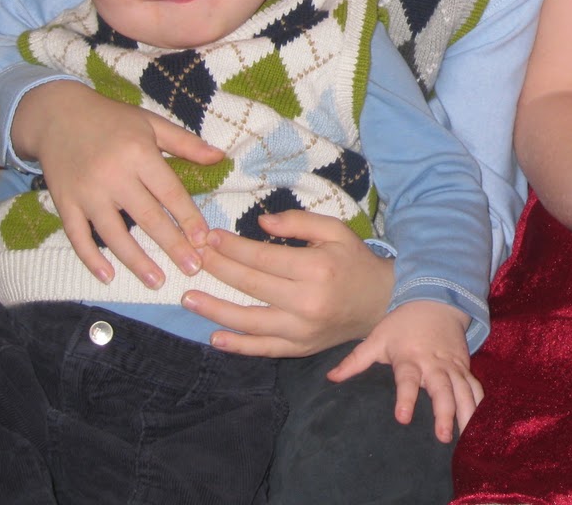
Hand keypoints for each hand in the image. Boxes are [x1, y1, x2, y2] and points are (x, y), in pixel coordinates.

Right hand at [12, 81, 221, 287]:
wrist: (56, 115)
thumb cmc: (112, 119)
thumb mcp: (151, 122)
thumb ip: (185, 143)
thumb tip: (220, 157)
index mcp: (139, 154)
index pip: (169, 192)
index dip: (188, 217)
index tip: (204, 240)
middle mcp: (113, 176)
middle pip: (147, 217)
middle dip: (172, 245)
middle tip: (192, 268)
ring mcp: (86, 193)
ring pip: (113, 234)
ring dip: (136, 260)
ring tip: (157, 281)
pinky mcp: (65, 203)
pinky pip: (77, 236)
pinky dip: (91, 258)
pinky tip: (107, 275)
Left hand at [183, 211, 394, 356]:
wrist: (383, 302)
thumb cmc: (356, 262)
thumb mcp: (336, 231)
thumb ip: (299, 222)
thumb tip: (260, 223)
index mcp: (315, 268)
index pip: (262, 257)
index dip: (232, 247)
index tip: (209, 237)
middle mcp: (307, 301)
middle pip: (250, 284)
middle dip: (217, 269)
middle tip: (193, 258)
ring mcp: (302, 329)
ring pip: (249, 321)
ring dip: (215, 310)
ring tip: (189, 299)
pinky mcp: (301, 348)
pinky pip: (263, 349)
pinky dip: (237, 345)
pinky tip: (215, 337)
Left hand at [327, 300, 481, 442]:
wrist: (437, 300)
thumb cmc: (403, 324)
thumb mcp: (378, 338)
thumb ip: (356, 360)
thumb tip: (330, 378)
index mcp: (410, 358)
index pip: (407, 380)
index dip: (406, 398)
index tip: (402, 417)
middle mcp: (434, 364)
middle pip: (442, 389)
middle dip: (445, 412)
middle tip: (443, 436)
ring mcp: (452, 366)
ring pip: (464, 390)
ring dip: (467, 413)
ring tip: (466, 436)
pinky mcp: (465, 367)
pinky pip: (475, 387)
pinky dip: (479, 404)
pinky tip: (481, 424)